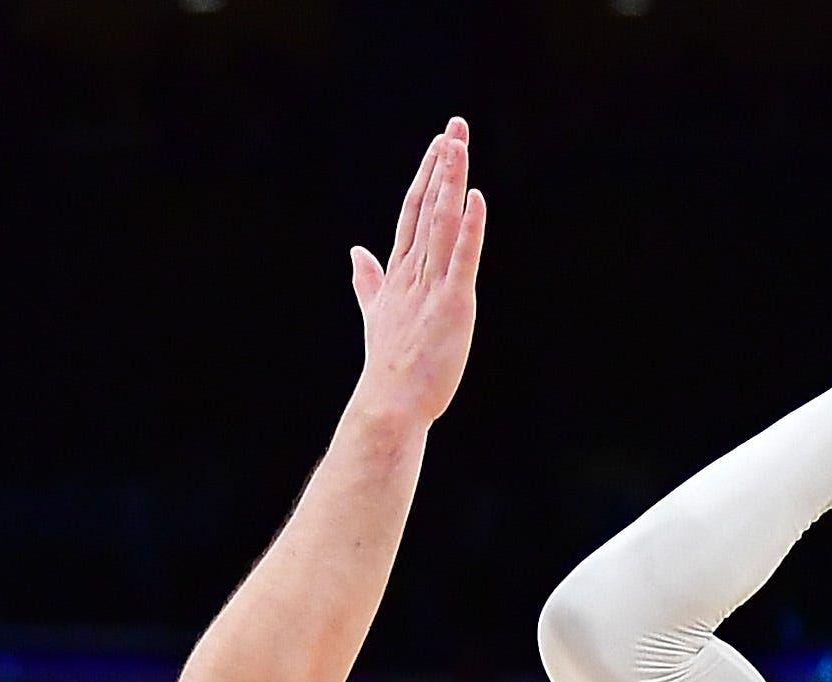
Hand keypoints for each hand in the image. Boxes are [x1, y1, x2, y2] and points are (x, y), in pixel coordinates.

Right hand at [348, 118, 485, 429]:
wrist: (389, 405)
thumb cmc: (389, 368)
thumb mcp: (375, 316)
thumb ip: (367, 282)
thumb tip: (355, 252)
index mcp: (399, 275)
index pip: (412, 214)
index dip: (425, 177)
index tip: (438, 145)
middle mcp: (413, 273)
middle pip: (427, 207)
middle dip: (441, 166)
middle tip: (454, 126)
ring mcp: (431, 286)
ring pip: (441, 223)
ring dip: (450, 182)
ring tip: (458, 145)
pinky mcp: (452, 304)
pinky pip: (462, 258)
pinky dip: (470, 227)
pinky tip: (476, 197)